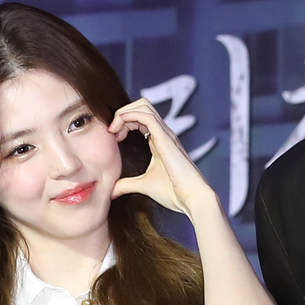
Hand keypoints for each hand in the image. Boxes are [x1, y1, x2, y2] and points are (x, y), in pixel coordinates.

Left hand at [109, 98, 215, 218]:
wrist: (191, 199)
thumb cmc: (173, 192)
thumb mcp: (143, 186)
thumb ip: (126, 185)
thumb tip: (112, 191)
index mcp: (159, 141)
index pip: (140, 117)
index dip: (124, 122)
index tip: (114, 138)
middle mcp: (163, 133)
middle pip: (142, 105)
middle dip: (122, 113)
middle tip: (113, 133)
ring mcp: (166, 134)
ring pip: (143, 106)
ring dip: (124, 113)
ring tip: (114, 131)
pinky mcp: (165, 139)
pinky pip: (147, 117)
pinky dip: (130, 115)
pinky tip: (119, 126)